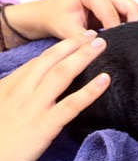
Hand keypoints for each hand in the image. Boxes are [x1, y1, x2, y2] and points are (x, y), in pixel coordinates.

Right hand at [0, 30, 109, 160]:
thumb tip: (31, 86)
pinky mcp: (45, 126)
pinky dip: (90, 91)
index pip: (38, 61)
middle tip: (92, 34)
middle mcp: (21, 91)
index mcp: (9, 86)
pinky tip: (105, 79)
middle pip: (51, 61)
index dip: (59, 48)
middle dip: (73, 44)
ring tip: (101, 44)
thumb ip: (13, 94)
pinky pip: (72, 104)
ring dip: (83, 56)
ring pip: (62, 74)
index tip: (76, 38)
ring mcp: (34, 107)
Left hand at [3, 0, 137, 47]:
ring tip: (125, 44)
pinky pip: (130, 14)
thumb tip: (102, 48)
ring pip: (134, 11)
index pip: (113, 13)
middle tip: (127, 47)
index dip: (116, 32)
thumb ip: (85, 40)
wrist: (51, 15)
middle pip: (131, 8)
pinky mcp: (116, 3)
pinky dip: (129, 27)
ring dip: (131, 28)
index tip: (113, 48)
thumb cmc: (57, 20)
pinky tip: (123, 39)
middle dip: (131, 28)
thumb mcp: (68, 32)